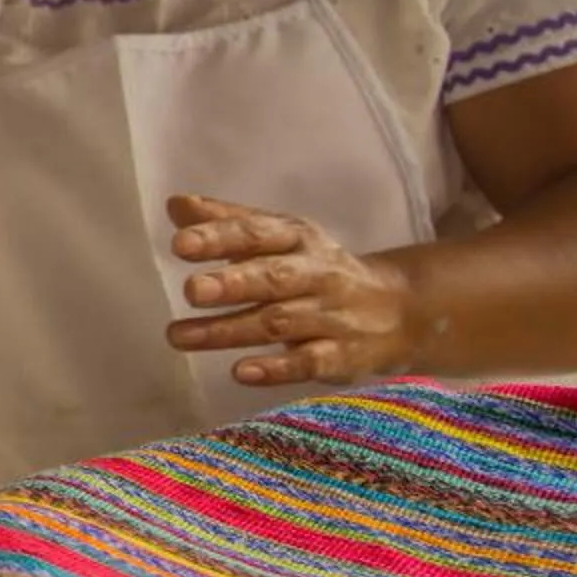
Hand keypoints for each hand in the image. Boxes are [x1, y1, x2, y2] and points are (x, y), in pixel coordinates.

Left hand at [163, 194, 418, 385]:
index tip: (180, 244)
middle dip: (232, 284)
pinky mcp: (341, 357)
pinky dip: (277, 369)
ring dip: (229, 330)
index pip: (258, 234)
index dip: (220, 238)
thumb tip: (176, 205)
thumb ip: (228, 222)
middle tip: (192, 291)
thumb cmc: (316, 269)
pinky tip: (241, 372)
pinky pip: (310, 363)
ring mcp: (331, 317)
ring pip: (280, 323)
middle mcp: (316, 274)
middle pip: (273, 278)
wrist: (400, 310)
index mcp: (297, 239)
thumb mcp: (280, 238)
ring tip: (179, 336)